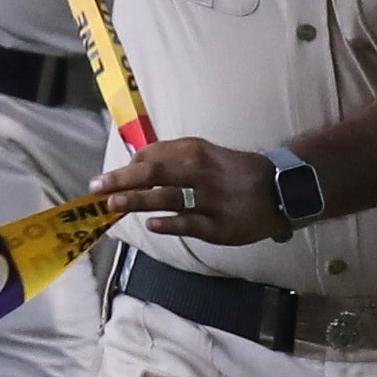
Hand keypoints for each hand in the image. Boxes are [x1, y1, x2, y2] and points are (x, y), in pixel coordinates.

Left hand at [98, 133, 284, 246]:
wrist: (279, 189)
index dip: (128, 166)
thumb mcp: (207, 154)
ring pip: (166, 196)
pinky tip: (151, 225)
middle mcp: (199, 171)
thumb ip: (175, 159)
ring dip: (136, 199)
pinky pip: (188, 223)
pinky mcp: (217, 225)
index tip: (112, 177)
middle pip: (153, 172)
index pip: (152, 154)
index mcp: (194, 150)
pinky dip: (168, 223)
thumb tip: (137, 167)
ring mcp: (208, 199)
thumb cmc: (235, 171)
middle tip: (96, 186)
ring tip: (112, 204)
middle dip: (121, 179)